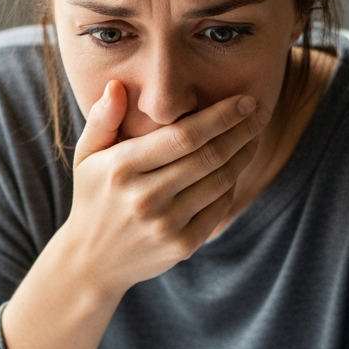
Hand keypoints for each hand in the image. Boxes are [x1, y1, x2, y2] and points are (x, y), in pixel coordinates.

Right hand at [62, 79, 270, 295]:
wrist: (92, 262)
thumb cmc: (94, 198)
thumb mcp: (86, 156)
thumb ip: (102, 119)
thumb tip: (117, 85)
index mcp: (121, 168)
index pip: (183, 136)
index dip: (221, 116)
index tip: (245, 101)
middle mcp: (144, 197)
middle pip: (209, 156)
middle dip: (242, 131)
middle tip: (261, 113)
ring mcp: (164, 225)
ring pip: (219, 181)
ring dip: (243, 156)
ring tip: (253, 137)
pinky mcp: (181, 246)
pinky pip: (219, 209)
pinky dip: (231, 186)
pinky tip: (235, 169)